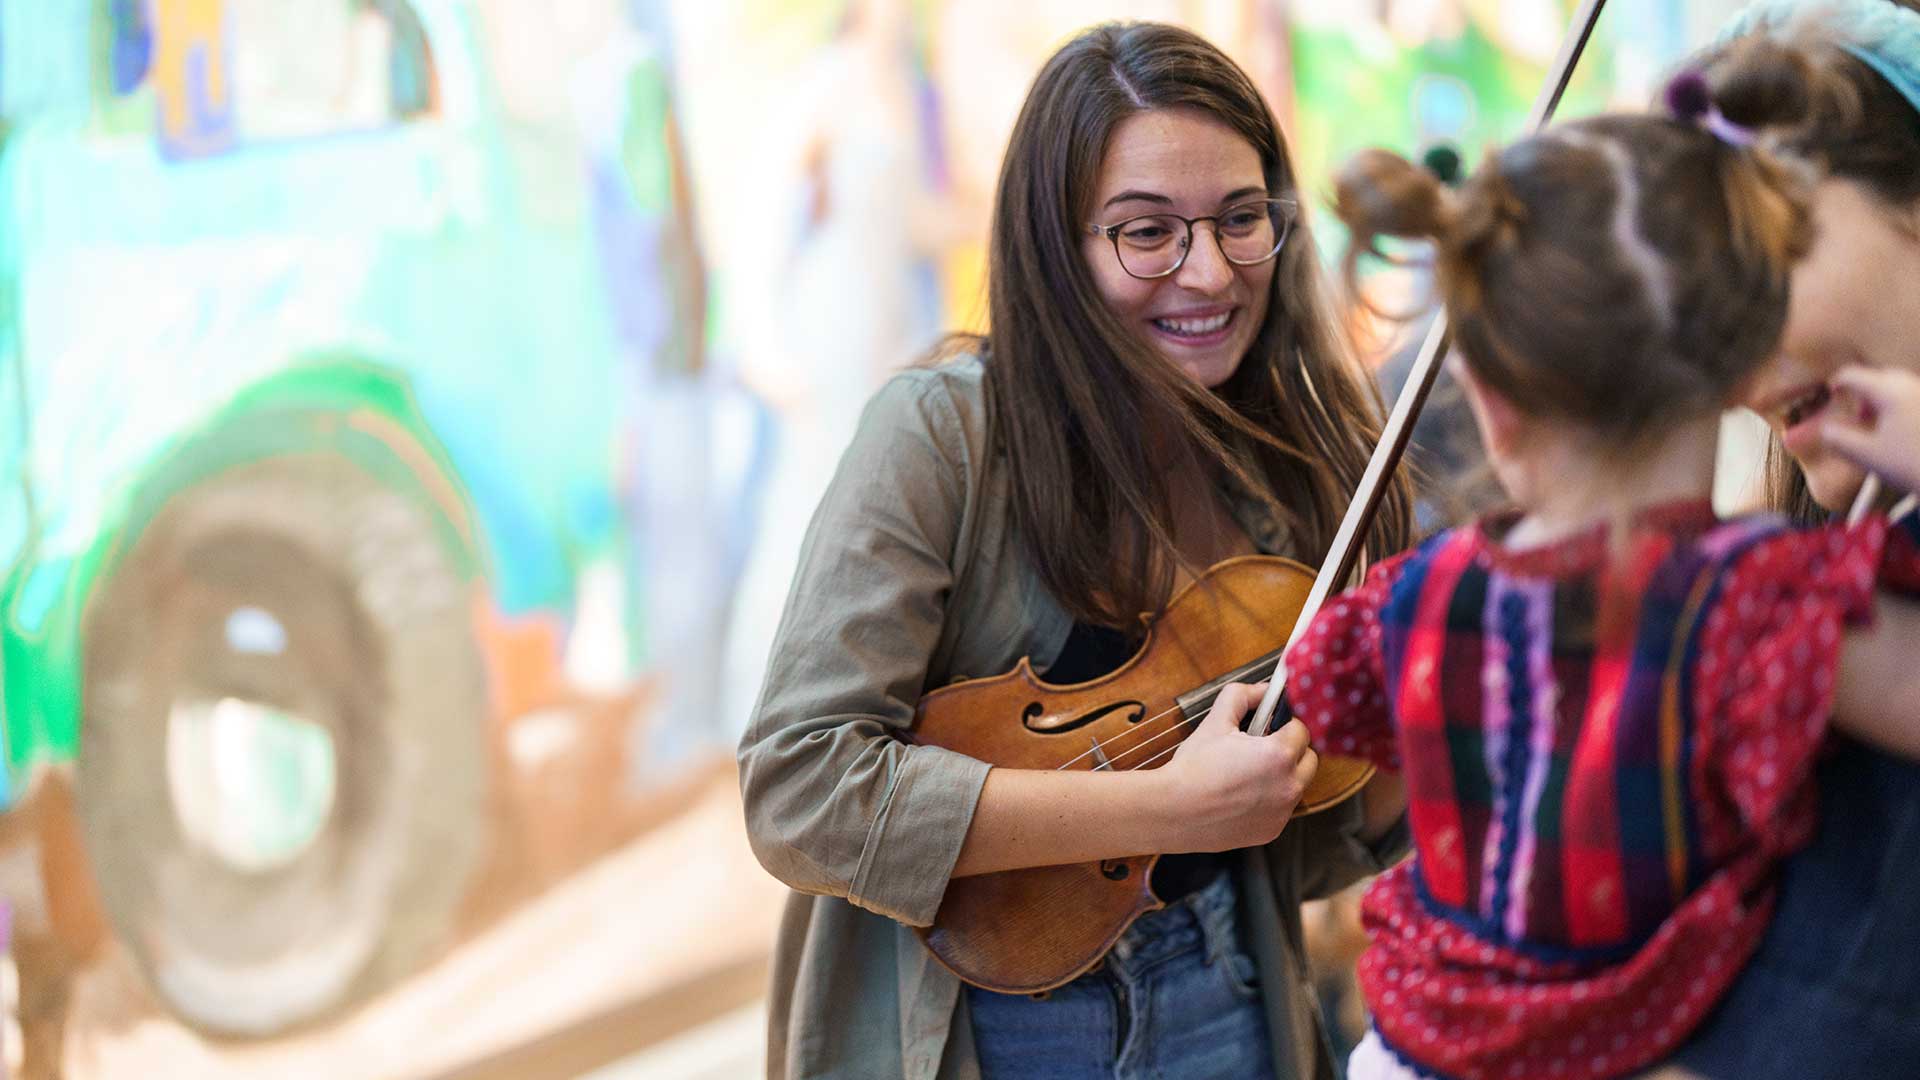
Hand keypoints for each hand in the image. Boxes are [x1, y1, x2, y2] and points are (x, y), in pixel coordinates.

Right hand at [1158, 682, 1319, 852]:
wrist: (1173, 811)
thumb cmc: (1193, 767)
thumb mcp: (1216, 721)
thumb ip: (1243, 696)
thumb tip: (1263, 690)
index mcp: (1279, 755)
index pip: (1302, 730)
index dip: (1284, 724)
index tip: (1269, 727)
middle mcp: (1288, 786)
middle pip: (1309, 759)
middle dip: (1291, 750)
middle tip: (1262, 748)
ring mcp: (1282, 812)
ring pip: (1298, 784)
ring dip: (1284, 775)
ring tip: (1250, 772)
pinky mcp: (1272, 831)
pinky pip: (1282, 808)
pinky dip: (1271, 800)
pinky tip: (1243, 796)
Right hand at [1818, 364, 1919, 495]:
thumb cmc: (1911, 465)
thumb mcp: (1866, 455)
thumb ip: (1838, 439)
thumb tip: (1826, 429)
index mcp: (1890, 392)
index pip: (1854, 375)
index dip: (1838, 382)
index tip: (1832, 392)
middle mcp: (1912, 386)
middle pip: (1882, 376)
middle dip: (1866, 390)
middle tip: (1858, 414)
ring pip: (1901, 386)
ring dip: (1885, 399)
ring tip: (1879, 424)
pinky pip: (1915, 397)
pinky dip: (1902, 406)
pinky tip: (1902, 430)